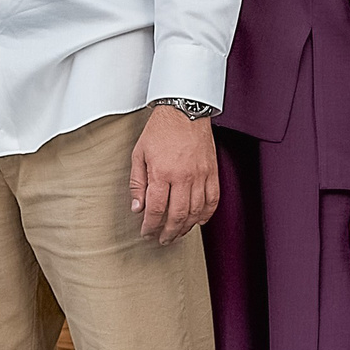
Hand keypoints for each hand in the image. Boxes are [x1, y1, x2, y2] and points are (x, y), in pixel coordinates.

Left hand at [130, 104, 218, 244]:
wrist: (184, 110)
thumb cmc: (159, 130)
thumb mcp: (139, 154)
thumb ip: (137, 183)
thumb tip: (137, 208)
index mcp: (161, 172)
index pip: (155, 209)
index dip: (150, 226)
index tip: (146, 233)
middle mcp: (183, 177)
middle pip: (177, 215)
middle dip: (168, 232)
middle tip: (162, 240)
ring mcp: (200, 175)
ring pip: (196, 212)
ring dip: (186, 227)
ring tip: (177, 233)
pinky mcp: (212, 172)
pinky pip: (212, 200)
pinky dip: (206, 214)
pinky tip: (198, 221)